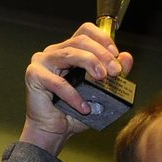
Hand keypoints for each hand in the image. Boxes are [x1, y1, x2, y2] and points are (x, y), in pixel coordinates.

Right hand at [21, 23, 134, 152]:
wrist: (54, 131)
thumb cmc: (74, 111)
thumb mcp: (100, 93)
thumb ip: (113, 75)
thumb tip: (127, 58)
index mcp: (69, 50)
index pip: (86, 31)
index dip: (102, 39)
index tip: (116, 56)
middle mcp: (55, 52)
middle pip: (80, 41)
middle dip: (102, 54)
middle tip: (115, 71)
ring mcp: (42, 61)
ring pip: (70, 54)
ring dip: (90, 63)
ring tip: (103, 79)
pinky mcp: (34, 75)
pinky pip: (58, 82)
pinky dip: (74, 95)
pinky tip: (84, 107)